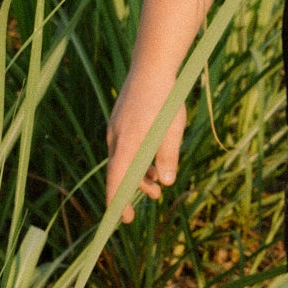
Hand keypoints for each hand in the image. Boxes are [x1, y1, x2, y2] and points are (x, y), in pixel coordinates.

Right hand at [106, 77, 185, 224]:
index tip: (123, 220)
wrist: (152, 67)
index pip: (116, 181)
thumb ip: (168, 158)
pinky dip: (137, 158)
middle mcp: (115, 138)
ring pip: (124, 159)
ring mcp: (116, 128)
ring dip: (139, 173)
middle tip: (148, 203)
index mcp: (125, 144)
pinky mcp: (121, 120)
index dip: (118, 202)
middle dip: (133, 190)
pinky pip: (126, 146)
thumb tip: (165, 183)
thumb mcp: (172, 132)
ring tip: (157, 186)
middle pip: (119, 172)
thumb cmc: (164, 100)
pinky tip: (153, 160)